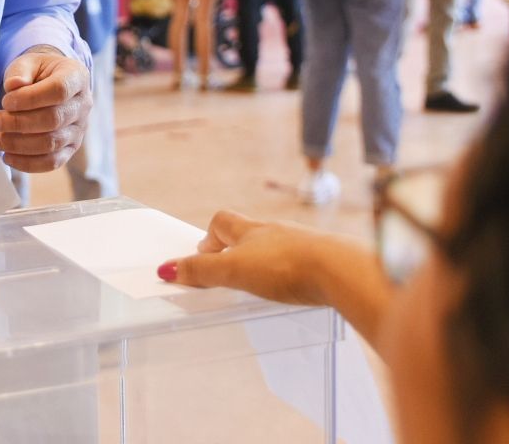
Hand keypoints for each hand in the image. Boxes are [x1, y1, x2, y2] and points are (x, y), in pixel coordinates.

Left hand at [0, 46, 90, 172]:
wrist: (51, 84)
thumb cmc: (39, 73)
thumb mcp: (29, 63)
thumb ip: (20, 72)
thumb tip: (13, 86)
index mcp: (76, 77)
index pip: (58, 91)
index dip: (30, 99)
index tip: (6, 101)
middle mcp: (83, 105)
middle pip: (54, 120)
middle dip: (18, 123)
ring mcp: (79, 129)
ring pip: (51, 144)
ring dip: (19, 144)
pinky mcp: (70, 148)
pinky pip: (52, 162)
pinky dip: (27, 163)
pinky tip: (7, 156)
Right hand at [160, 210, 339, 306]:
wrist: (340, 269)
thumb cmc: (287, 265)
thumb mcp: (235, 270)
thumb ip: (203, 271)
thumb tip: (168, 269)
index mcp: (251, 230)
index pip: (222, 222)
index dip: (209, 235)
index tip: (202, 252)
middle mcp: (276, 231)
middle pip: (248, 231)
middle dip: (235, 245)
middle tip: (227, 266)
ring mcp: (301, 244)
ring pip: (275, 245)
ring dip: (262, 257)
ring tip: (258, 279)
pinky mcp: (322, 260)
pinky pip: (299, 260)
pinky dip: (288, 269)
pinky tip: (291, 286)